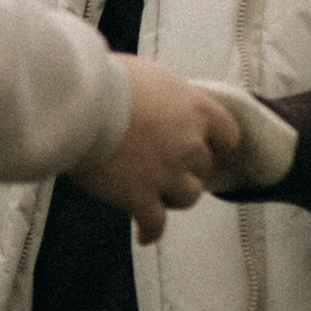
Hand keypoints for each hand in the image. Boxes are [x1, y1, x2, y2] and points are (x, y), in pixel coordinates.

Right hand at [69, 66, 241, 243]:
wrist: (82, 104)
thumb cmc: (107, 81)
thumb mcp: (147, 75)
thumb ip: (164, 96)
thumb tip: (156, 101)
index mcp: (195, 109)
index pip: (228, 134)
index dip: (217, 143)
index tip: (207, 146)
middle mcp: (189, 144)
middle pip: (203, 167)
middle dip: (188, 168)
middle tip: (167, 166)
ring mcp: (166, 174)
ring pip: (188, 197)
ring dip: (175, 196)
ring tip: (158, 196)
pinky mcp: (140, 197)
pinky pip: (155, 223)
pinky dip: (151, 230)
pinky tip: (144, 234)